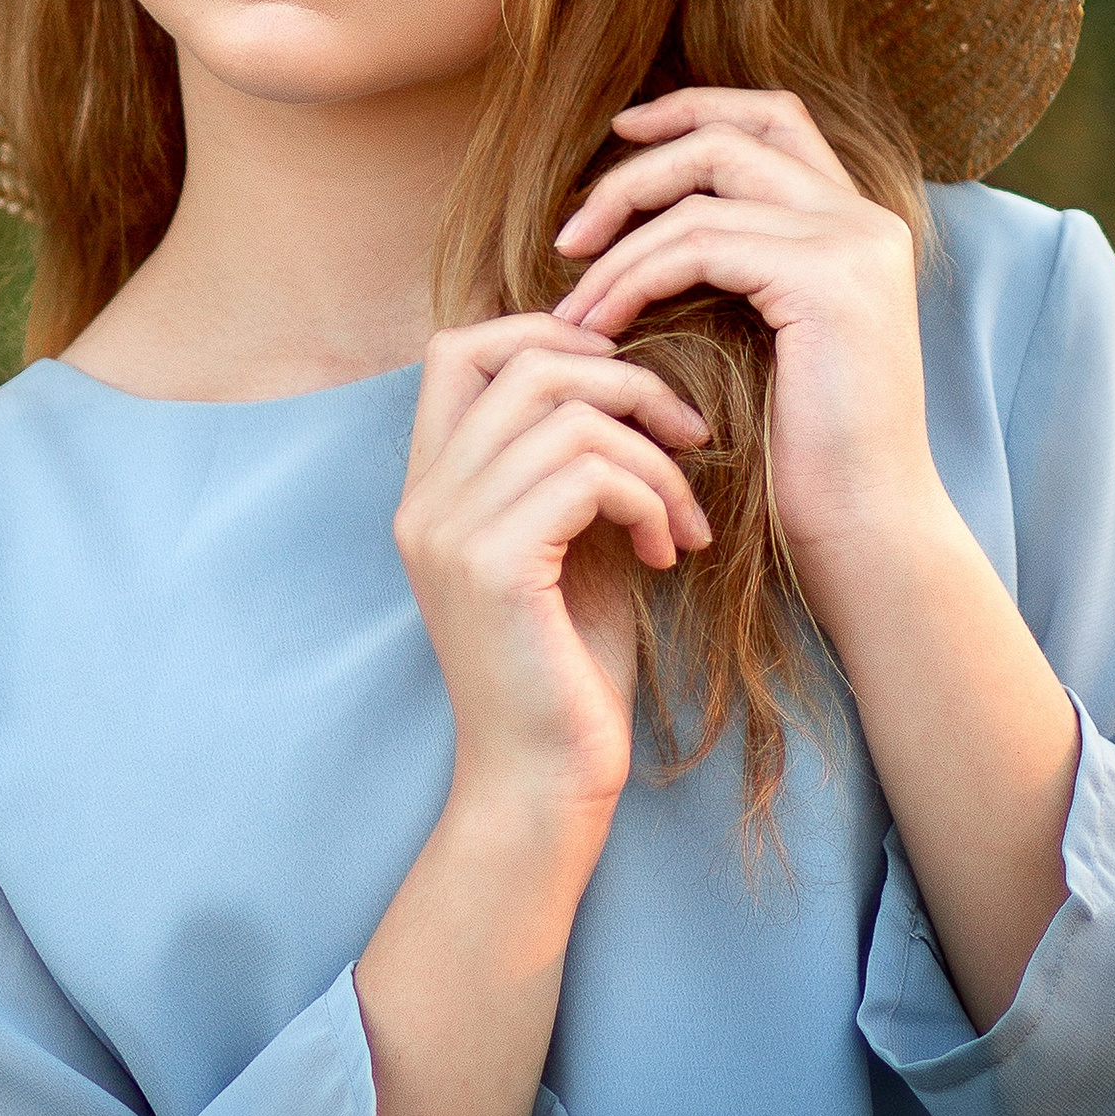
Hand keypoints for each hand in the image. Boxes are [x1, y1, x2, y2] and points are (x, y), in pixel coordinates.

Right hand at [396, 313, 712, 817]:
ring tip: (687, 520)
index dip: (545, 335)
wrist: (544, 780)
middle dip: (627, 382)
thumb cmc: (569, 668)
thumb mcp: (571, 544)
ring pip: (568, 415)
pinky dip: (651, 498)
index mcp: (430, 486)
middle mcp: (424, 497)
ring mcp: (449, 528)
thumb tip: (629, 382)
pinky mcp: (492, 564)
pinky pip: (588, 474)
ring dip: (655, 457)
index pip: (458, 347)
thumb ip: (574, 466)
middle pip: (524, 363)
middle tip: (690, 437)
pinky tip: (672, 552)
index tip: (624, 385)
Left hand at [549, 86, 944, 569]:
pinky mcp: (828, 278)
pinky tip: (601, 321)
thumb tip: (631, 218)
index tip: (618, 135)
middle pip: (728, 136)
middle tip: (568, 236)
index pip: (772, 116)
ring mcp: (853, 242)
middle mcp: (865, 218)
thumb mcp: (757, 331)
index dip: (692, 108)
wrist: (860, 523)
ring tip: (572, 302)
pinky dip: (634, 276)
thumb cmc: (797, 447)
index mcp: (854, 222)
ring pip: (702, 190)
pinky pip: (698, 244)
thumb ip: (726, 262)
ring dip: (618, 243)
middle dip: (634, 173)